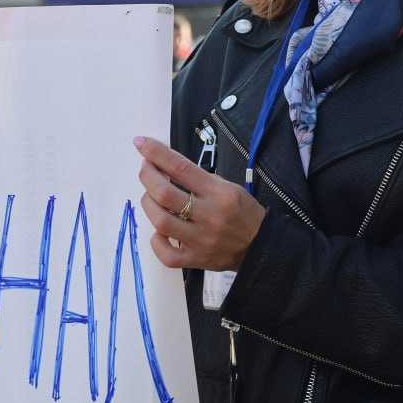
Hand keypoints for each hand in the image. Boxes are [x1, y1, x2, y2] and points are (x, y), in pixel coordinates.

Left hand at [134, 136, 265, 271]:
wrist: (262, 247)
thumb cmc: (243, 212)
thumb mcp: (228, 186)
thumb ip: (198, 179)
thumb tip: (165, 166)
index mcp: (219, 193)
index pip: (181, 168)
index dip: (157, 153)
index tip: (141, 143)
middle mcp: (209, 215)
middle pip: (164, 193)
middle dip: (147, 176)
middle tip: (146, 168)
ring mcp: (201, 240)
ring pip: (160, 220)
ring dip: (148, 203)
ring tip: (150, 196)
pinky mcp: (196, 259)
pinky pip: (166, 254)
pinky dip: (156, 240)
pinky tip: (160, 231)